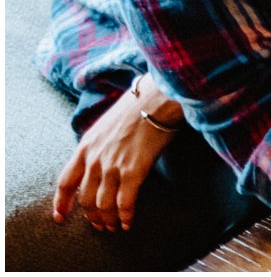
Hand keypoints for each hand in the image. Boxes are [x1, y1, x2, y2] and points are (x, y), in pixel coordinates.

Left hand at [52, 87, 176, 230]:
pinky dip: (126, 216)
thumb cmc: (138, 106)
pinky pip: (125, 202)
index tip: (60, 217)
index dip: (61, 203)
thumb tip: (102, 158)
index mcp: (85, 147)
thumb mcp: (106, 124)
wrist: (157, 97)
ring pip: (104, 204)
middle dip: (92, 216)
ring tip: (115, 226)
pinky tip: (129, 222)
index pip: (65, 182)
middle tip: (100, 225)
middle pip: (86, 199)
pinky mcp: (134, 170)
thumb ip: (99, 145)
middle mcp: (94, 159)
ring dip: (109, 220)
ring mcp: (113, 166)